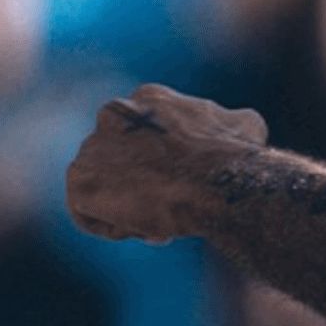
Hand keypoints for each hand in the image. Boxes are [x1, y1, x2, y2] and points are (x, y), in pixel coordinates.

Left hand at [65, 84, 267, 243]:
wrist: (218, 182)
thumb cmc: (236, 156)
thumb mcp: (244, 125)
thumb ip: (226, 122)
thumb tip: (239, 126)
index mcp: (147, 98)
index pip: (141, 134)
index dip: (163, 162)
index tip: (183, 180)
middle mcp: (112, 115)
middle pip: (119, 160)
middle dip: (139, 183)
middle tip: (170, 203)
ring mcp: (91, 148)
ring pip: (104, 187)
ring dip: (129, 206)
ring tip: (163, 218)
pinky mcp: (81, 184)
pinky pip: (89, 213)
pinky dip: (116, 226)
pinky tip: (148, 227)